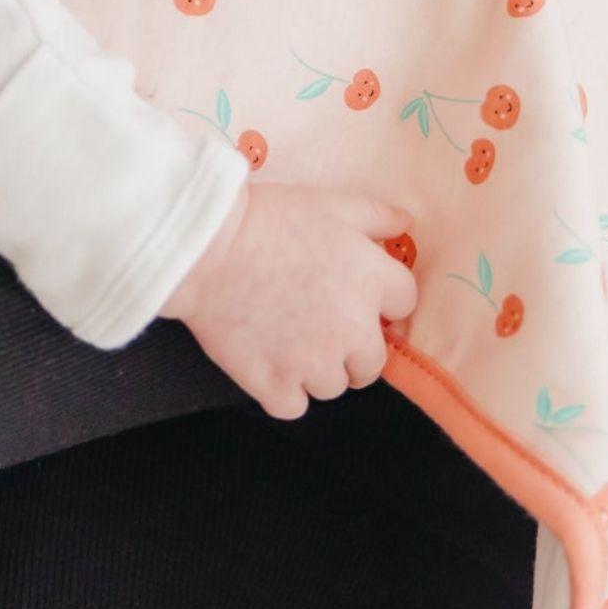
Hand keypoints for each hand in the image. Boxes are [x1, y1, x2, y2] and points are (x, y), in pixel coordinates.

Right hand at [161, 182, 418, 419]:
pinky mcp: (275, 384)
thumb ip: (375, 215)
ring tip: (286, 340)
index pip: (404, 303)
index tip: (351, 291)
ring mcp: (314, 363)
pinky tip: (268, 364)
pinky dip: (283, 391)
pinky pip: (295, 406)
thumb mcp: (329, 203)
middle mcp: (352, 329)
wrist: (203, 249)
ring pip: (333, 386)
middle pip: (373, 361)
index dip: (378, 297)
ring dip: (316, 369)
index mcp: (371, 280)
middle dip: (352, 346)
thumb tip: (404, 225)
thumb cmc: (266, 219)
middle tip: (318, 324)